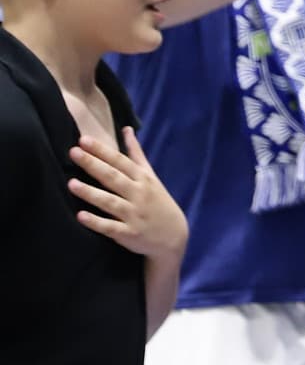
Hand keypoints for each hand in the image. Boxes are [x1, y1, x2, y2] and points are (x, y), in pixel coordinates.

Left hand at [68, 128, 187, 261]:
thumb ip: (136, 154)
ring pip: (110, 202)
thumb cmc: (157, 201)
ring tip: (71, 183)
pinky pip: (110, 227)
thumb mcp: (151, 176)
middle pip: (113, 177)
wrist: (173, 235)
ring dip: (91, 193)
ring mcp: (134, 214)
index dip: (102, 150)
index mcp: (143, 178)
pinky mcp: (129, 234)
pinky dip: (96, 222)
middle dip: (93, 164)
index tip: (84, 140)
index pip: (120, 161)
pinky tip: (80, 216)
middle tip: (73, 152)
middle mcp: (139, 194)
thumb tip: (126, 129)